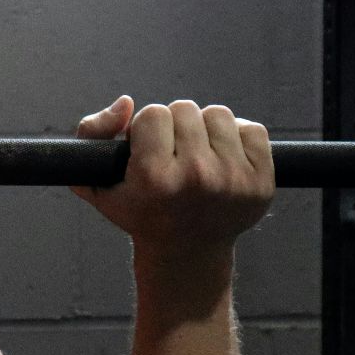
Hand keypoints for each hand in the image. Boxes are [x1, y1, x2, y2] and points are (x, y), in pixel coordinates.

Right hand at [72, 95, 275, 262]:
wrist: (187, 251)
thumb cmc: (140, 211)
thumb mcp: (97, 182)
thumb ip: (91, 133)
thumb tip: (126, 103)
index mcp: (155, 178)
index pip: (153, 113)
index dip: (146, 129)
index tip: (148, 150)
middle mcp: (196, 178)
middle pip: (185, 109)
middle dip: (176, 127)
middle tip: (173, 155)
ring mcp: (233, 180)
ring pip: (219, 114)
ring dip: (206, 130)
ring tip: (198, 156)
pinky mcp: (262, 182)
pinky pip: (253, 129)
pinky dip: (238, 138)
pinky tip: (224, 159)